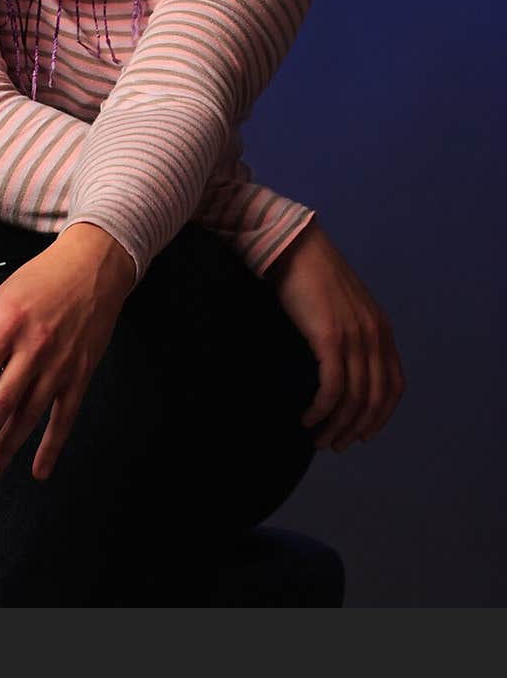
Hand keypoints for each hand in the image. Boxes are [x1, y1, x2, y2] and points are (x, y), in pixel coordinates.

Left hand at [0, 223, 134, 481]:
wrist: (92, 267)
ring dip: (7, 447)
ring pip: (30, 415)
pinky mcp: (80, 374)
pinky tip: (39, 469)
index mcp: (6, 325)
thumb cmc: (41, 281)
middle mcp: (33, 347)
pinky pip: (64, 416)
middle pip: (1, 400)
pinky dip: (52, 446)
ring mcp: (60, 364)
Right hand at [265, 221, 404, 450]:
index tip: (361, 434)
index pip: (394, 387)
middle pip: (375, 400)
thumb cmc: (311, 275)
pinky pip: (332, 388)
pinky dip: (321, 410)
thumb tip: (340, 366)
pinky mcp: (330, 337)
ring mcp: (355, 337)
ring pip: (354, 399)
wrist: (295, 246)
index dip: (380, 417)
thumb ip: (352, 333)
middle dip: (357, 429)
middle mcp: (375, 336)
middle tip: (335, 444)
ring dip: (336, 426)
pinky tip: (307, 418)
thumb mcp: (344, 307)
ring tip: (317, 438)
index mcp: (382, 330)